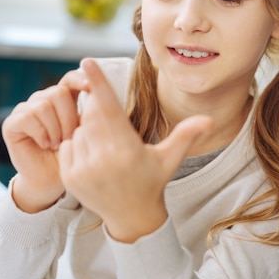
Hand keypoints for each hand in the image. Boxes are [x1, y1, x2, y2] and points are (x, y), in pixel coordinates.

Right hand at [3, 69, 87, 212]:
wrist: (51, 181)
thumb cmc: (71, 157)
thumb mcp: (83, 133)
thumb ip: (88, 112)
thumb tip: (100, 91)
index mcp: (62, 99)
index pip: (69, 79)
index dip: (79, 79)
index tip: (91, 86)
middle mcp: (42, 99)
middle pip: (58, 92)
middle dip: (68, 118)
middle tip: (70, 139)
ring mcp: (25, 110)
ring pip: (43, 105)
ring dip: (55, 129)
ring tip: (57, 145)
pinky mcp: (12, 123)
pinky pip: (28, 117)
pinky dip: (40, 133)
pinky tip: (45, 145)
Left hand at [58, 59, 212, 241]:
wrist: (131, 218)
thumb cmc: (152, 181)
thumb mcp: (171, 158)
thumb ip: (187, 134)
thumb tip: (210, 119)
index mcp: (128, 150)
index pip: (110, 108)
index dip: (99, 83)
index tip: (87, 61)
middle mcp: (103, 160)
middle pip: (92, 116)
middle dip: (98, 113)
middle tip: (113, 128)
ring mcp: (83, 170)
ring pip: (78, 130)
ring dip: (89, 132)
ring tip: (106, 150)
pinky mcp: (69, 177)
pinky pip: (67, 145)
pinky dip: (77, 146)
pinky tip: (93, 159)